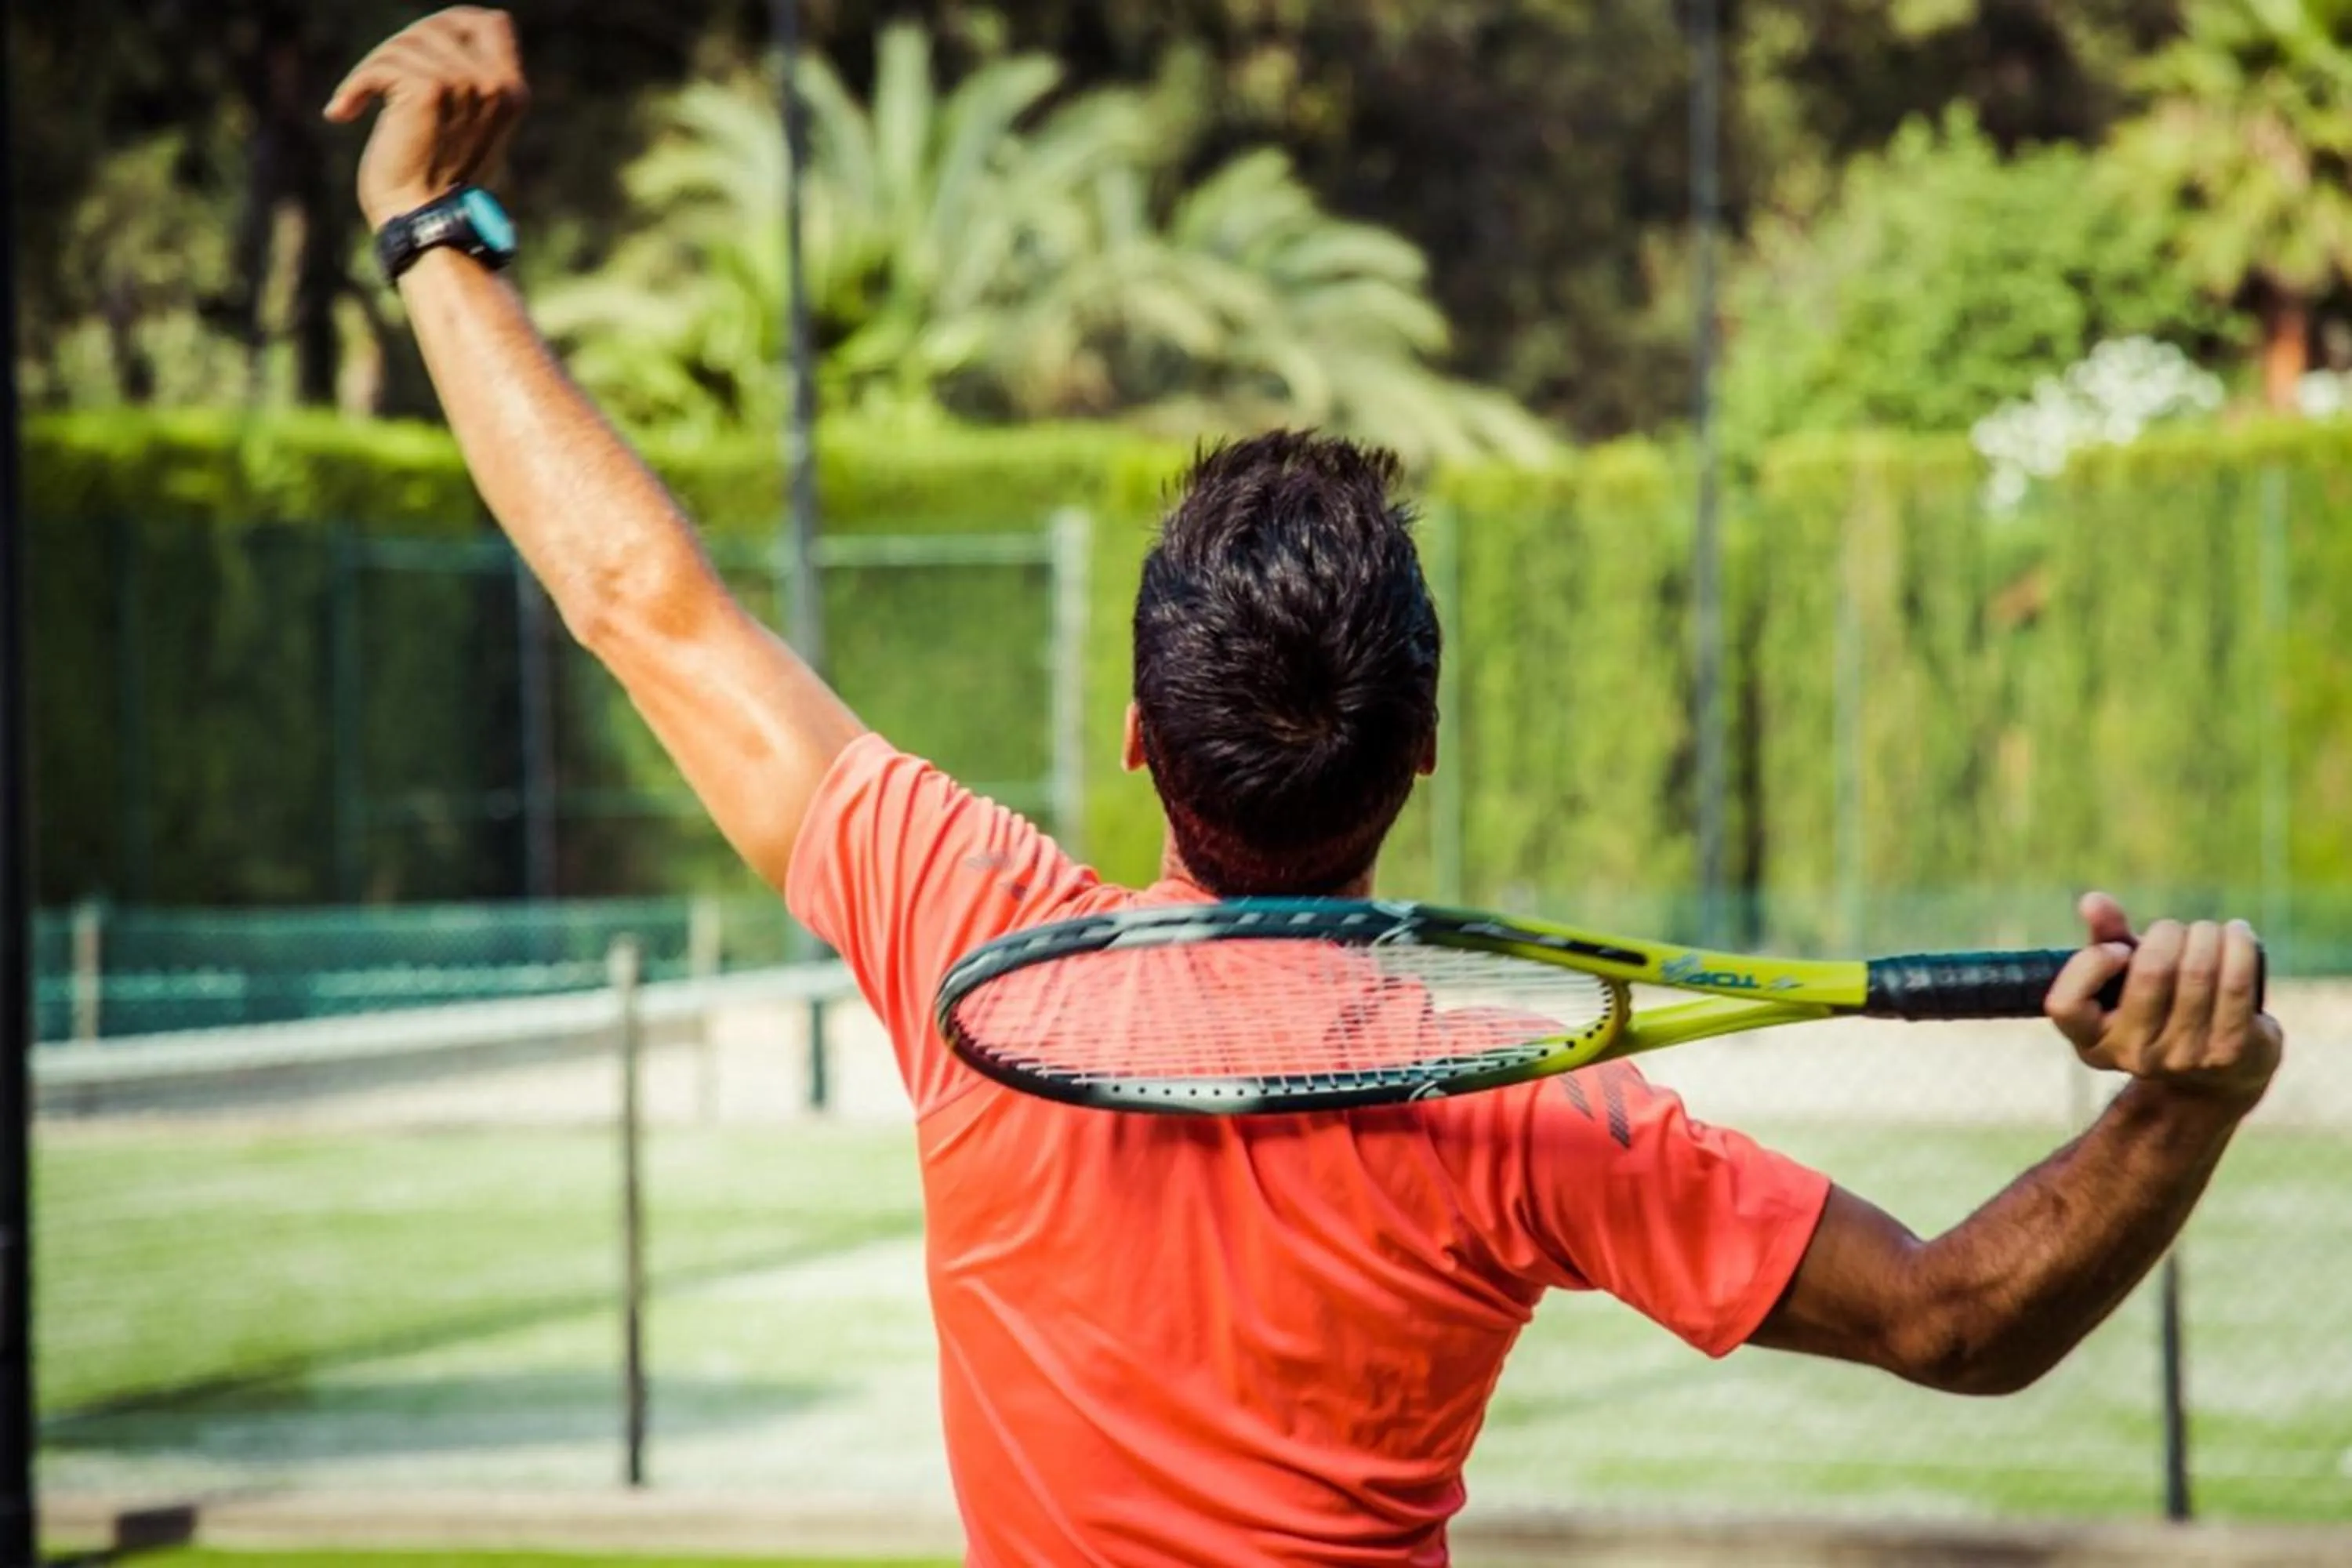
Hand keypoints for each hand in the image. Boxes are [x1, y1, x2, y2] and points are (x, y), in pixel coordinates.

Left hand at [324, 7, 526, 230]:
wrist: (426, 221)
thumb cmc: (438, 183)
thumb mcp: (468, 126)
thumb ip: (467, 82)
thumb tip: (432, 37)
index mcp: (513, 92)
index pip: (492, 22)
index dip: (452, 25)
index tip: (419, 50)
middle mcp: (496, 85)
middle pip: (438, 27)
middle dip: (400, 47)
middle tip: (378, 80)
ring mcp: (466, 85)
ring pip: (404, 45)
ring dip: (372, 72)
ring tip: (359, 104)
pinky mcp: (429, 91)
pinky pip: (381, 67)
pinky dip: (354, 88)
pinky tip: (343, 112)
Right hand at [2045, 892, 2280, 1111]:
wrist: (2211, 1081)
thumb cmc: (2157, 1012)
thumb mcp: (2122, 981)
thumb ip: (2104, 940)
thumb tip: (2093, 901)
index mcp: (2092, 1041)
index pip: (2067, 1004)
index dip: (2092, 964)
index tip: (2118, 951)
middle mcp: (2133, 1055)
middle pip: (2151, 971)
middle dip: (2167, 933)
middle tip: (2175, 931)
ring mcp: (2183, 1057)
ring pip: (2198, 970)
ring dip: (2207, 934)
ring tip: (2209, 932)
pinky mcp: (2231, 1050)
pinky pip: (2235, 983)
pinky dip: (2238, 947)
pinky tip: (2238, 935)